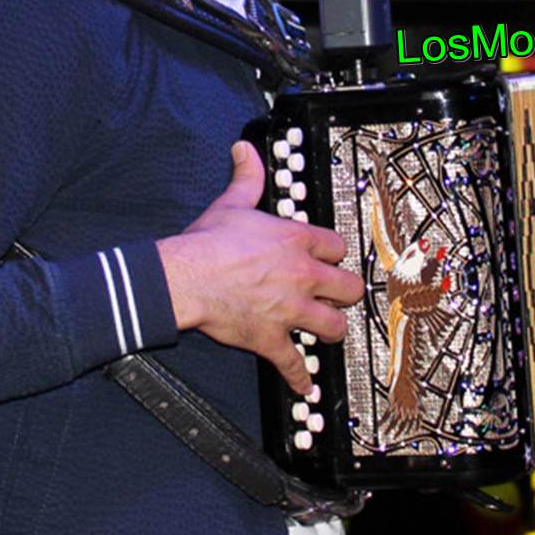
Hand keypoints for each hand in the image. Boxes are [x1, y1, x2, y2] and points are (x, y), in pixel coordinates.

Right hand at [158, 142, 362, 394]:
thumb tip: (245, 150)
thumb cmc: (207, 244)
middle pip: (349, 288)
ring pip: (334, 326)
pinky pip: (294, 364)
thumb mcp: (232, 202)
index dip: (334, 254)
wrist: (185, 277)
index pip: (337, 246)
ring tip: (327, 331)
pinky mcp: (271, 337)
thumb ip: (247, 177)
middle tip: (339, 297)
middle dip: (345, 294)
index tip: (331, 259)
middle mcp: (302, 276)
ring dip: (332, 330)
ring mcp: (290, 309)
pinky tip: (306, 384)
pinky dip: (301, 377)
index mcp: (296, 241)